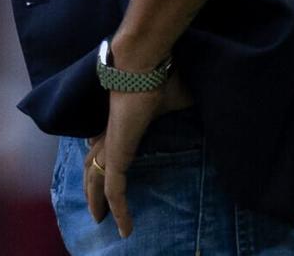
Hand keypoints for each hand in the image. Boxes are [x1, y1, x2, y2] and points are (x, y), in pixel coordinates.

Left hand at [85, 70, 193, 237]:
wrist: (145, 65)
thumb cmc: (163, 76)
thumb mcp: (177, 97)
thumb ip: (182, 105)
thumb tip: (201, 100)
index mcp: (121, 119)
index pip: (105, 143)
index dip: (103, 157)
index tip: (105, 168)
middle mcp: (110, 132)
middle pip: (93, 163)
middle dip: (93, 187)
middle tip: (96, 207)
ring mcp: (111, 144)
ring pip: (96, 180)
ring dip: (99, 202)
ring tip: (102, 221)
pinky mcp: (117, 155)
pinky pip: (115, 190)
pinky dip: (119, 210)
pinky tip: (125, 228)